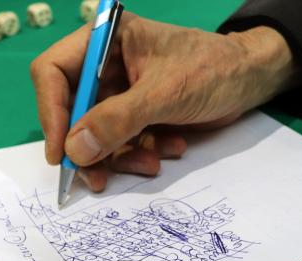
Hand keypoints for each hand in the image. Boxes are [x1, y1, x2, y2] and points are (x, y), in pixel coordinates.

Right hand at [30, 12, 299, 190]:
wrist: (250, 81)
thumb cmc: (211, 70)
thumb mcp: (164, 93)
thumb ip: (118, 120)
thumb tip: (74, 151)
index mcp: (103, 41)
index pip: (52, 73)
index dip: (50, 113)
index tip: (60, 152)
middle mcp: (103, 67)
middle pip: (70, 112)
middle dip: (87, 147)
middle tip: (95, 178)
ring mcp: (118, 94)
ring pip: (94, 136)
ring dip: (118, 157)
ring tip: (150, 163)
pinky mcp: (133, 117)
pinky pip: (119, 145)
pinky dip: (138, 155)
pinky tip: (169, 150)